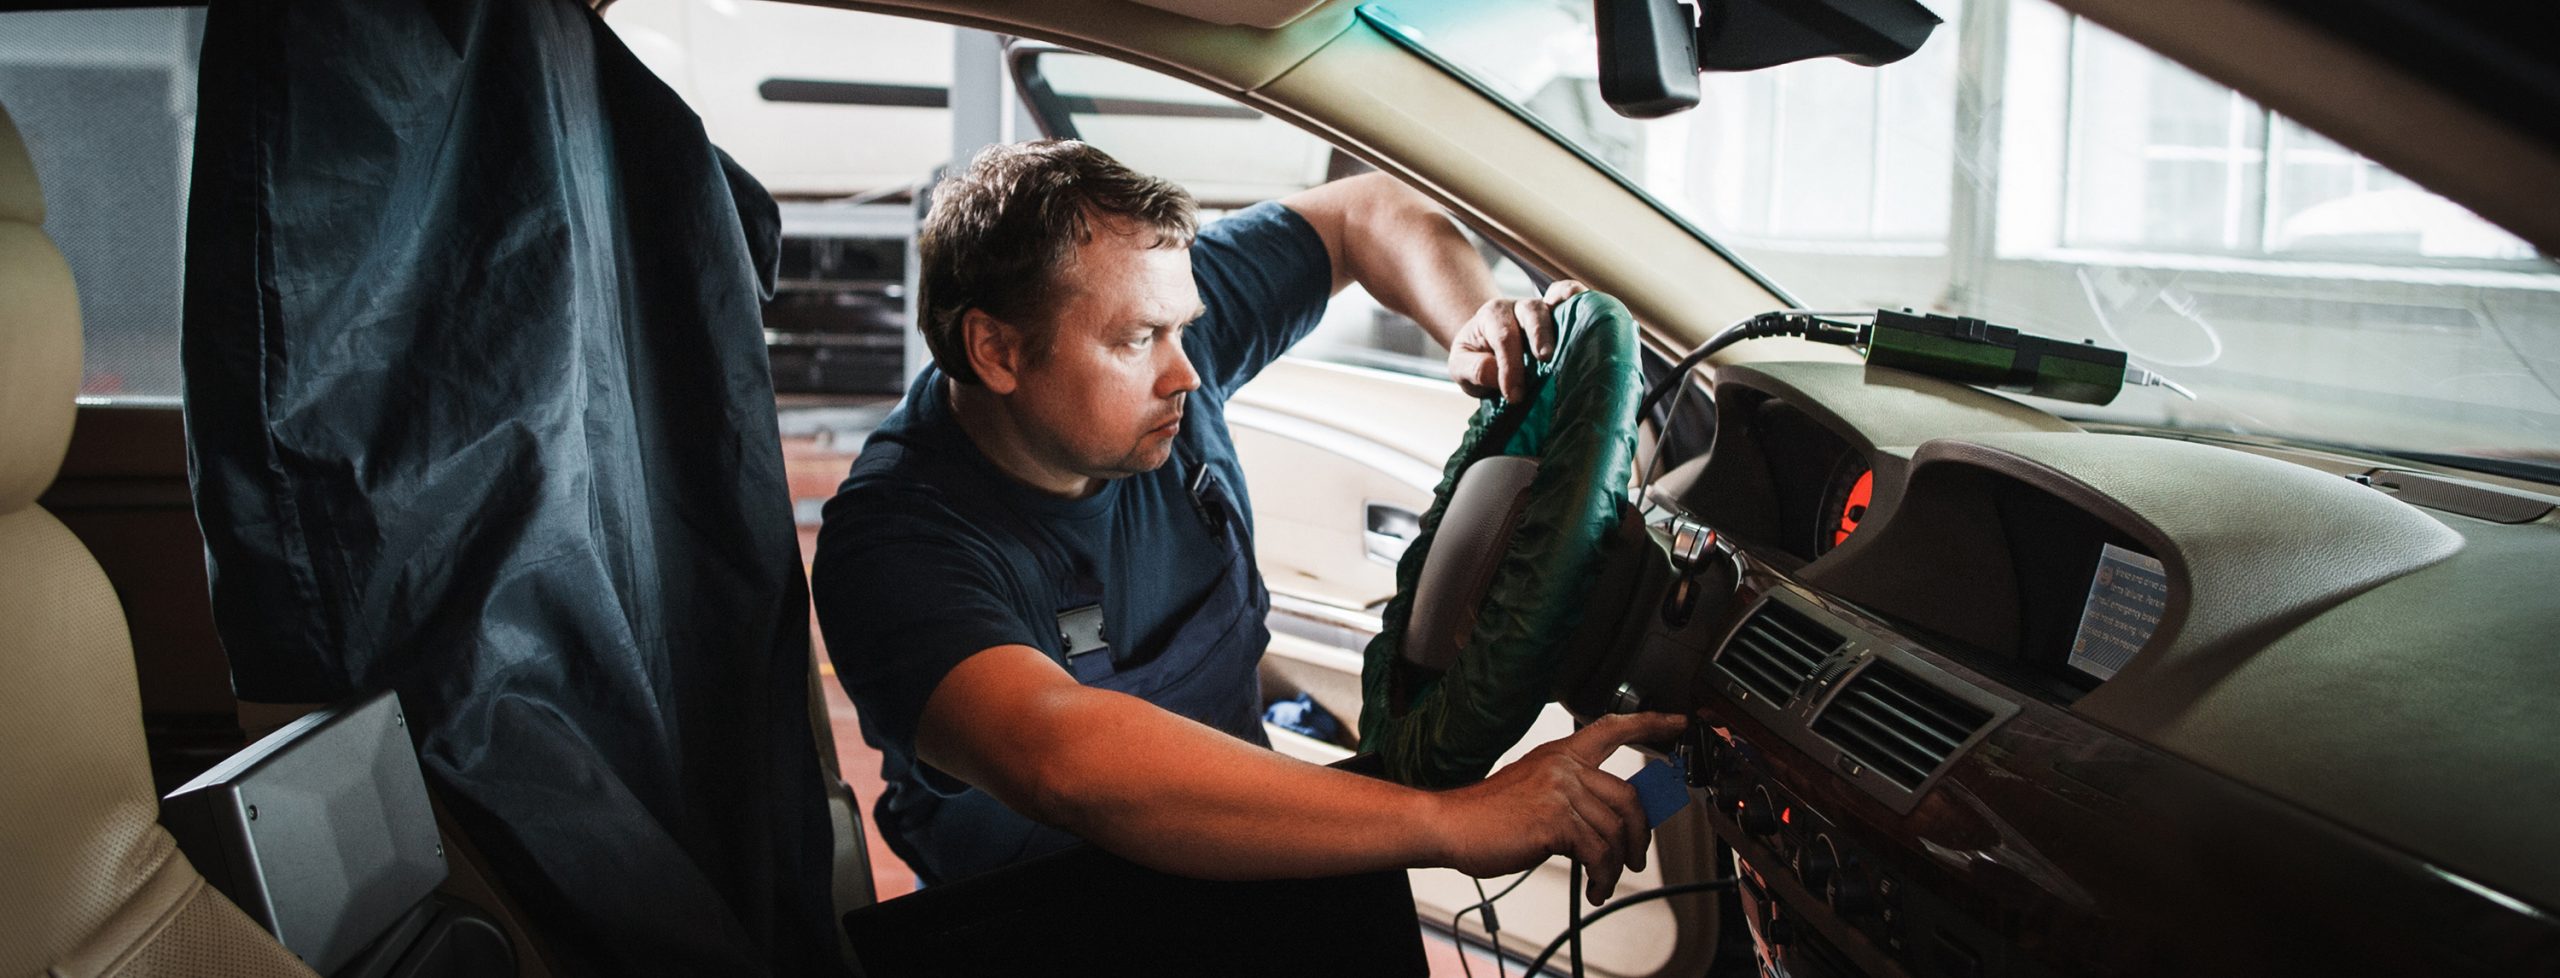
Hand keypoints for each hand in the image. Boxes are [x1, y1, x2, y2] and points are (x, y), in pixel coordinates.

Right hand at [1425, 711, 1687, 904]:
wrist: (1449, 825)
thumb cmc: (1485, 816)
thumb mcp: (1533, 792)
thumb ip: (1571, 797)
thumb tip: (1608, 824)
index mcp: (1560, 754)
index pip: (1612, 728)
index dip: (1650, 723)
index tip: (1677, 722)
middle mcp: (1564, 767)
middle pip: (1629, 795)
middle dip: (1640, 834)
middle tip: (1636, 857)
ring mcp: (1560, 792)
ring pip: (1616, 830)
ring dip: (1616, 865)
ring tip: (1604, 880)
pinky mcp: (1555, 821)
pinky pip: (1599, 853)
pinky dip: (1602, 877)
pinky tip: (1593, 886)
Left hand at [1446, 280, 1589, 400]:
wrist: (1486, 348)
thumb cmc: (1476, 359)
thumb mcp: (1460, 367)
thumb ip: (1473, 369)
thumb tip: (1495, 372)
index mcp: (1492, 316)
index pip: (1504, 338)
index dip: (1510, 367)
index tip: (1514, 395)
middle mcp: (1519, 307)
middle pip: (1531, 312)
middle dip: (1539, 334)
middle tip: (1544, 358)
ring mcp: (1542, 309)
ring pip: (1554, 303)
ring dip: (1566, 318)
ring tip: (1578, 333)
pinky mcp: (1559, 316)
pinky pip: (1570, 299)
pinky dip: (1580, 301)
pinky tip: (1593, 312)